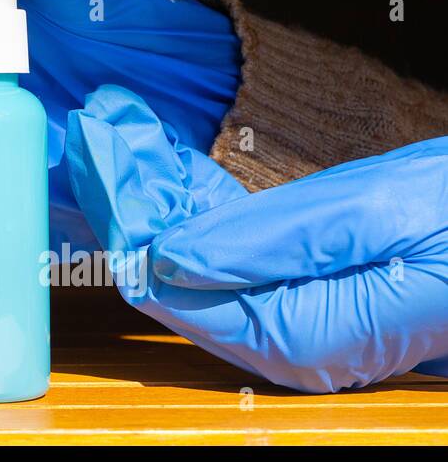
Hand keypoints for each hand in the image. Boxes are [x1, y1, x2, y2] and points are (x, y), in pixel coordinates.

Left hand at [65, 84, 447, 391]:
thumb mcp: (370, 217)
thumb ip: (262, 244)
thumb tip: (165, 258)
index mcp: (295, 336)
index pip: (170, 286)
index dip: (125, 218)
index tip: (91, 155)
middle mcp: (283, 335)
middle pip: (173, 264)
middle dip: (129, 193)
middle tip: (94, 126)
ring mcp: (291, 309)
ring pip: (194, 247)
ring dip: (153, 184)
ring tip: (115, 125)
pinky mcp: (303, 282)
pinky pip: (229, 241)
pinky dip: (191, 193)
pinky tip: (161, 155)